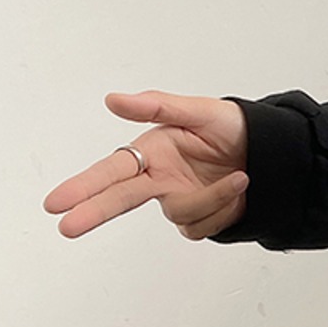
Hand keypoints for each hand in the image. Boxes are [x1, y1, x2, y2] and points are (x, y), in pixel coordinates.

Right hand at [45, 91, 249, 238]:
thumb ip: (157, 106)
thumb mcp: (200, 110)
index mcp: (152, 152)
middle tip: (68, 226)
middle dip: (94, 211)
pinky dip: (223, 208)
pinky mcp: (199, 220)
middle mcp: (158, 179)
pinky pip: (202, 226)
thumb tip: (113, 100)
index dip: (84, 186)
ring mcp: (178, 201)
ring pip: (180, 214)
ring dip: (212, 197)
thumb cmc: (232, 127)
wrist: (270, 153)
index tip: (57, 201)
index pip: (111, 170)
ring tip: (239, 176)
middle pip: (120, 199)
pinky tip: (239, 189)